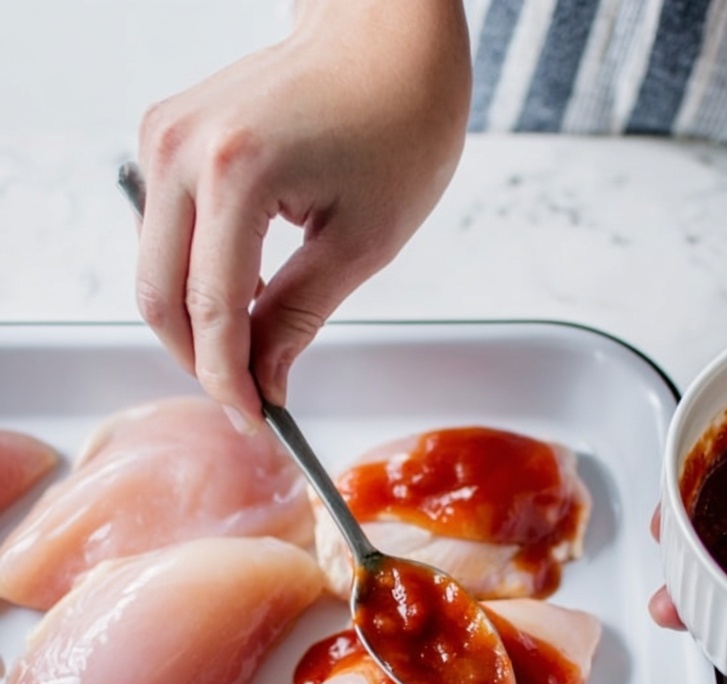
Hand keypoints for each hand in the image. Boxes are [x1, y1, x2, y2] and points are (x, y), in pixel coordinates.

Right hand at [133, 0, 470, 424]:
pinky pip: (164, 232)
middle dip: (201, 361)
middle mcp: (181, 148)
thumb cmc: (398, 124)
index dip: (230, 381)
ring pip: (154, 268)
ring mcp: (165, 135)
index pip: (213, 311)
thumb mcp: (361, 243)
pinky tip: (246, 297)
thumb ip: (299, 318)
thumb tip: (265, 381)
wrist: (387, 43)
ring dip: (196, 323)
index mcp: (236, 171)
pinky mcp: (167, 134)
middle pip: (160, 295)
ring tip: (255, 351)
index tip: (256, 422)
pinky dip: (196, 278)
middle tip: (249, 400)